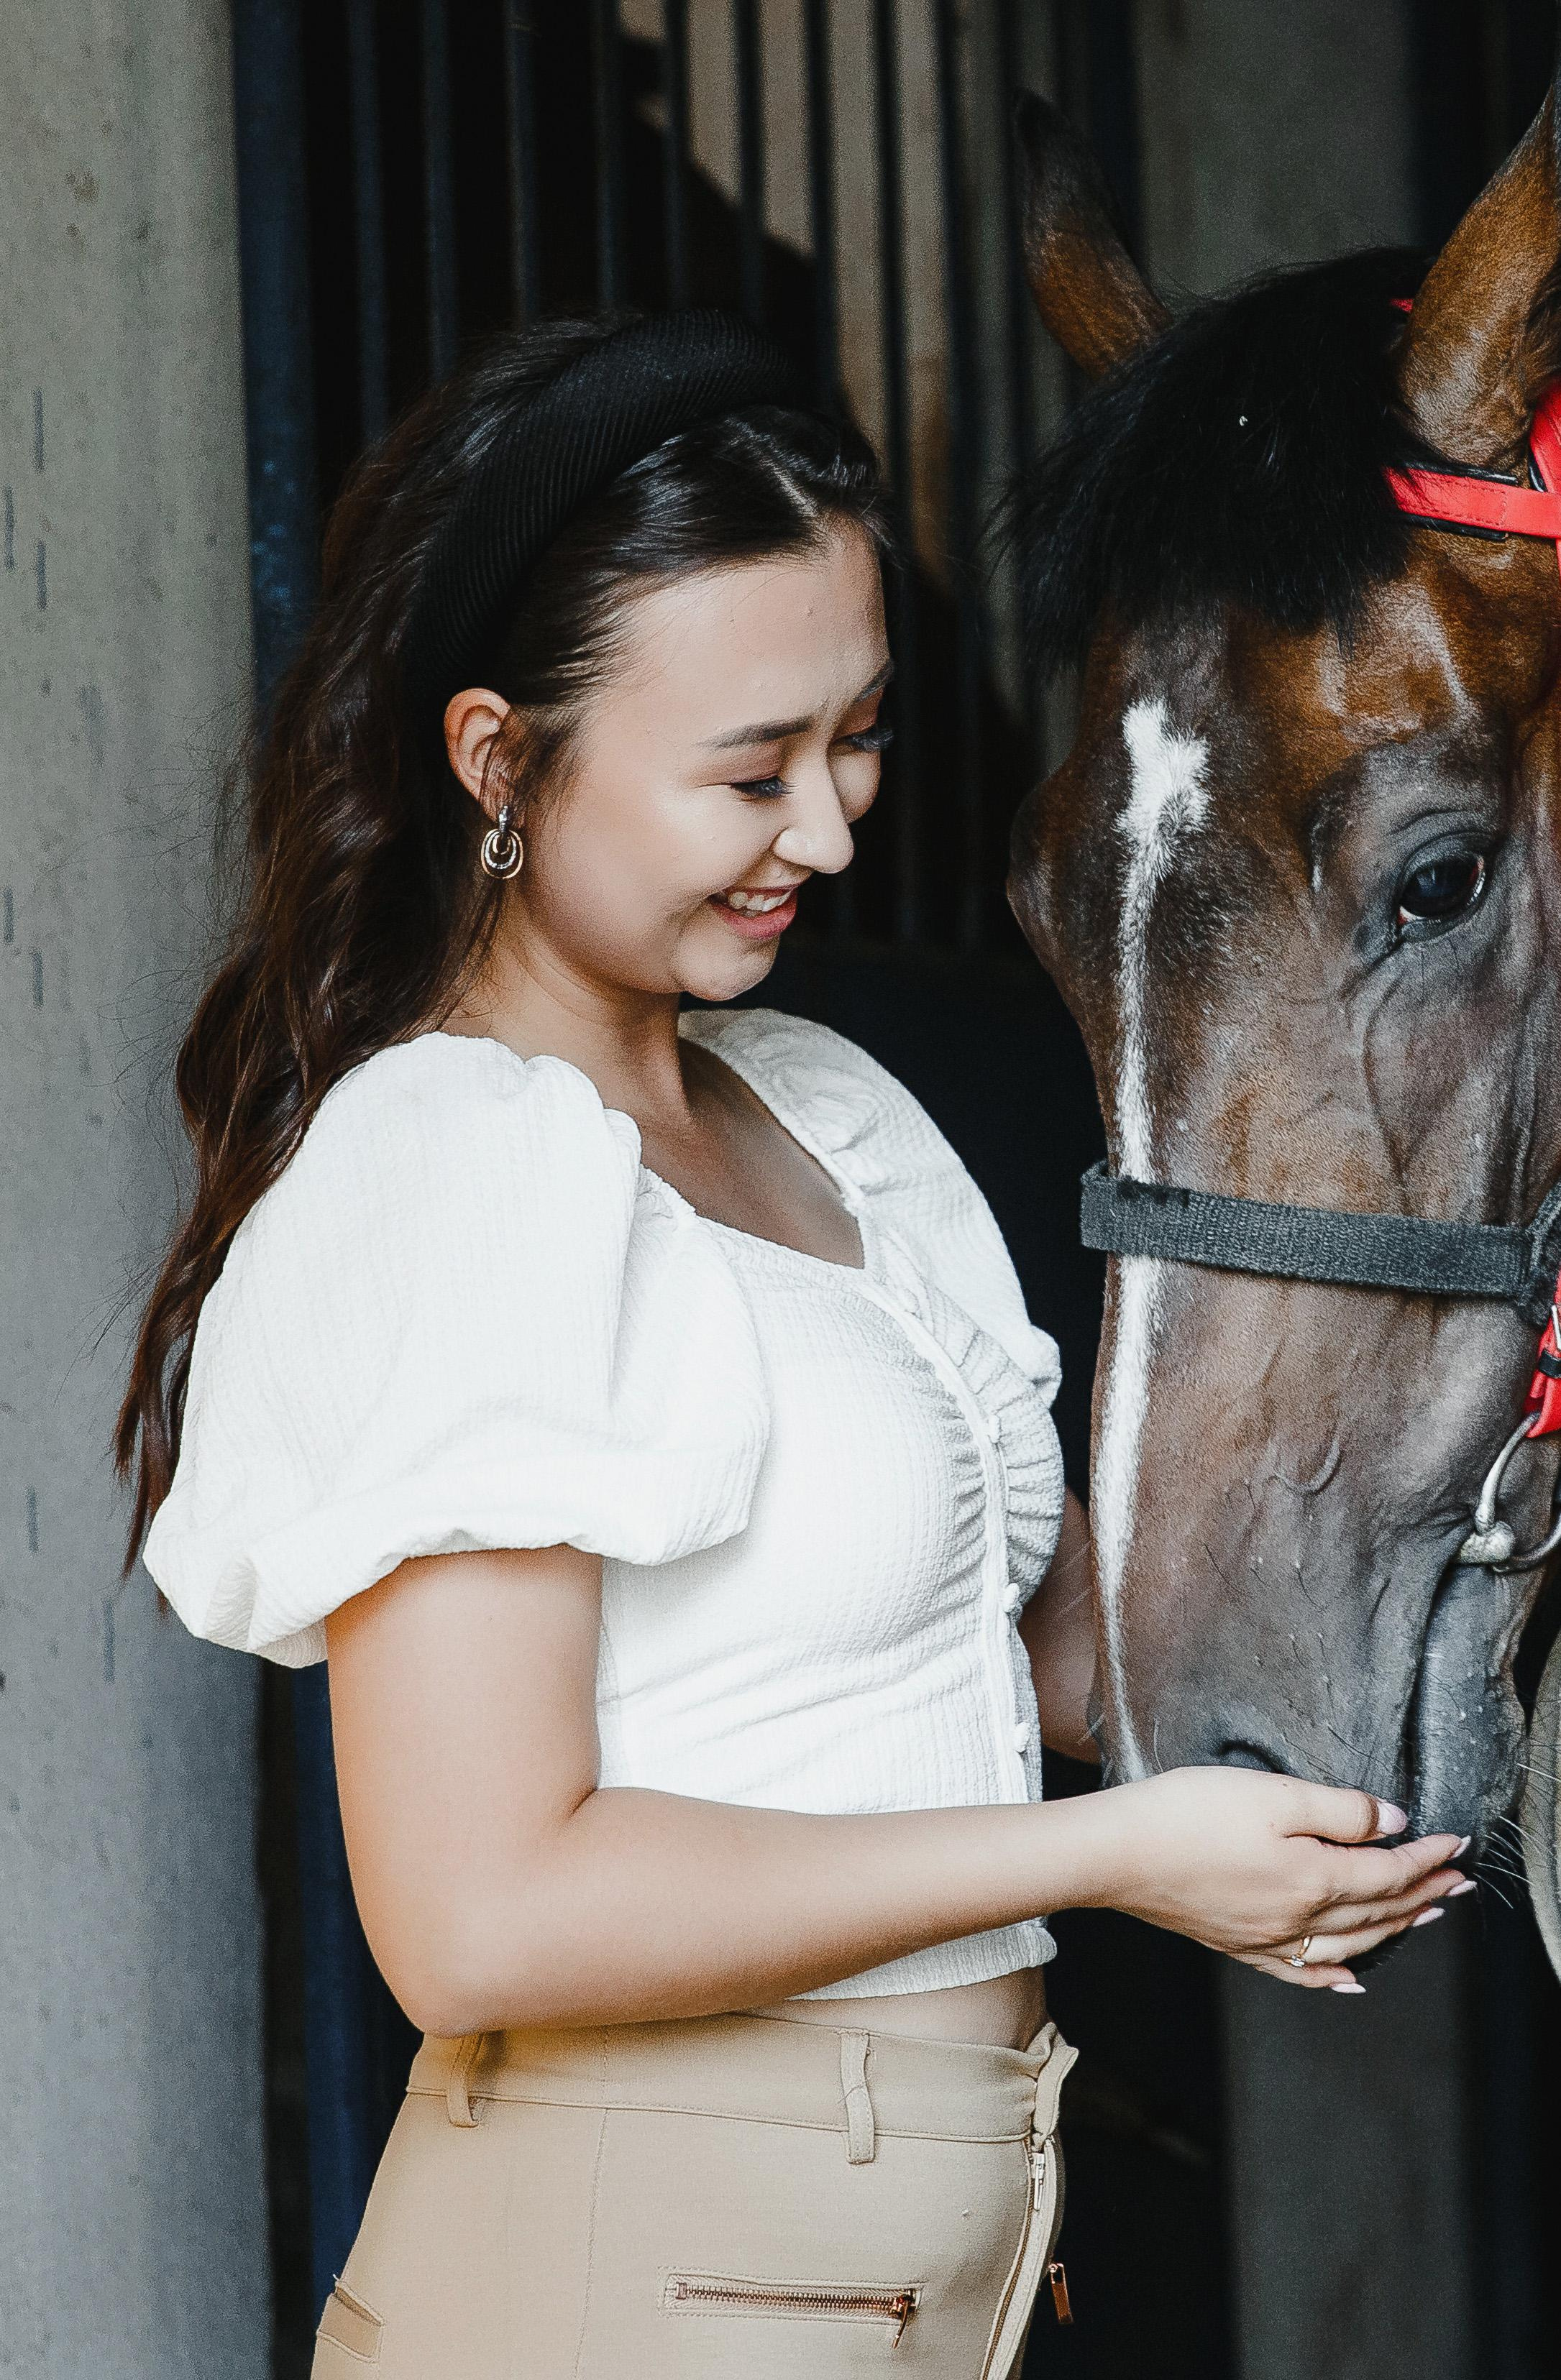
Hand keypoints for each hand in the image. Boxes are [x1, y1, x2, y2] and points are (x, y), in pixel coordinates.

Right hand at [1082, 1766, 1465, 1989]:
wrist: (1115, 1854)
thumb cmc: (1186, 1815)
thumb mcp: (1270, 1793)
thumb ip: (1338, 1809)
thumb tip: (1391, 1822)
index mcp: (1312, 1879)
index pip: (1388, 1872)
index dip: (1426, 1857)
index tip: (1455, 1843)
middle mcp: (1298, 1919)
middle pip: (1378, 1912)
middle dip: (1424, 1895)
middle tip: (1459, 1884)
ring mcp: (1266, 1938)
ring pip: (1350, 1945)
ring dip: (1395, 1932)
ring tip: (1425, 1918)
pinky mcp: (1236, 1944)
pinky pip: (1301, 1971)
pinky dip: (1334, 1977)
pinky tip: (1350, 1979)